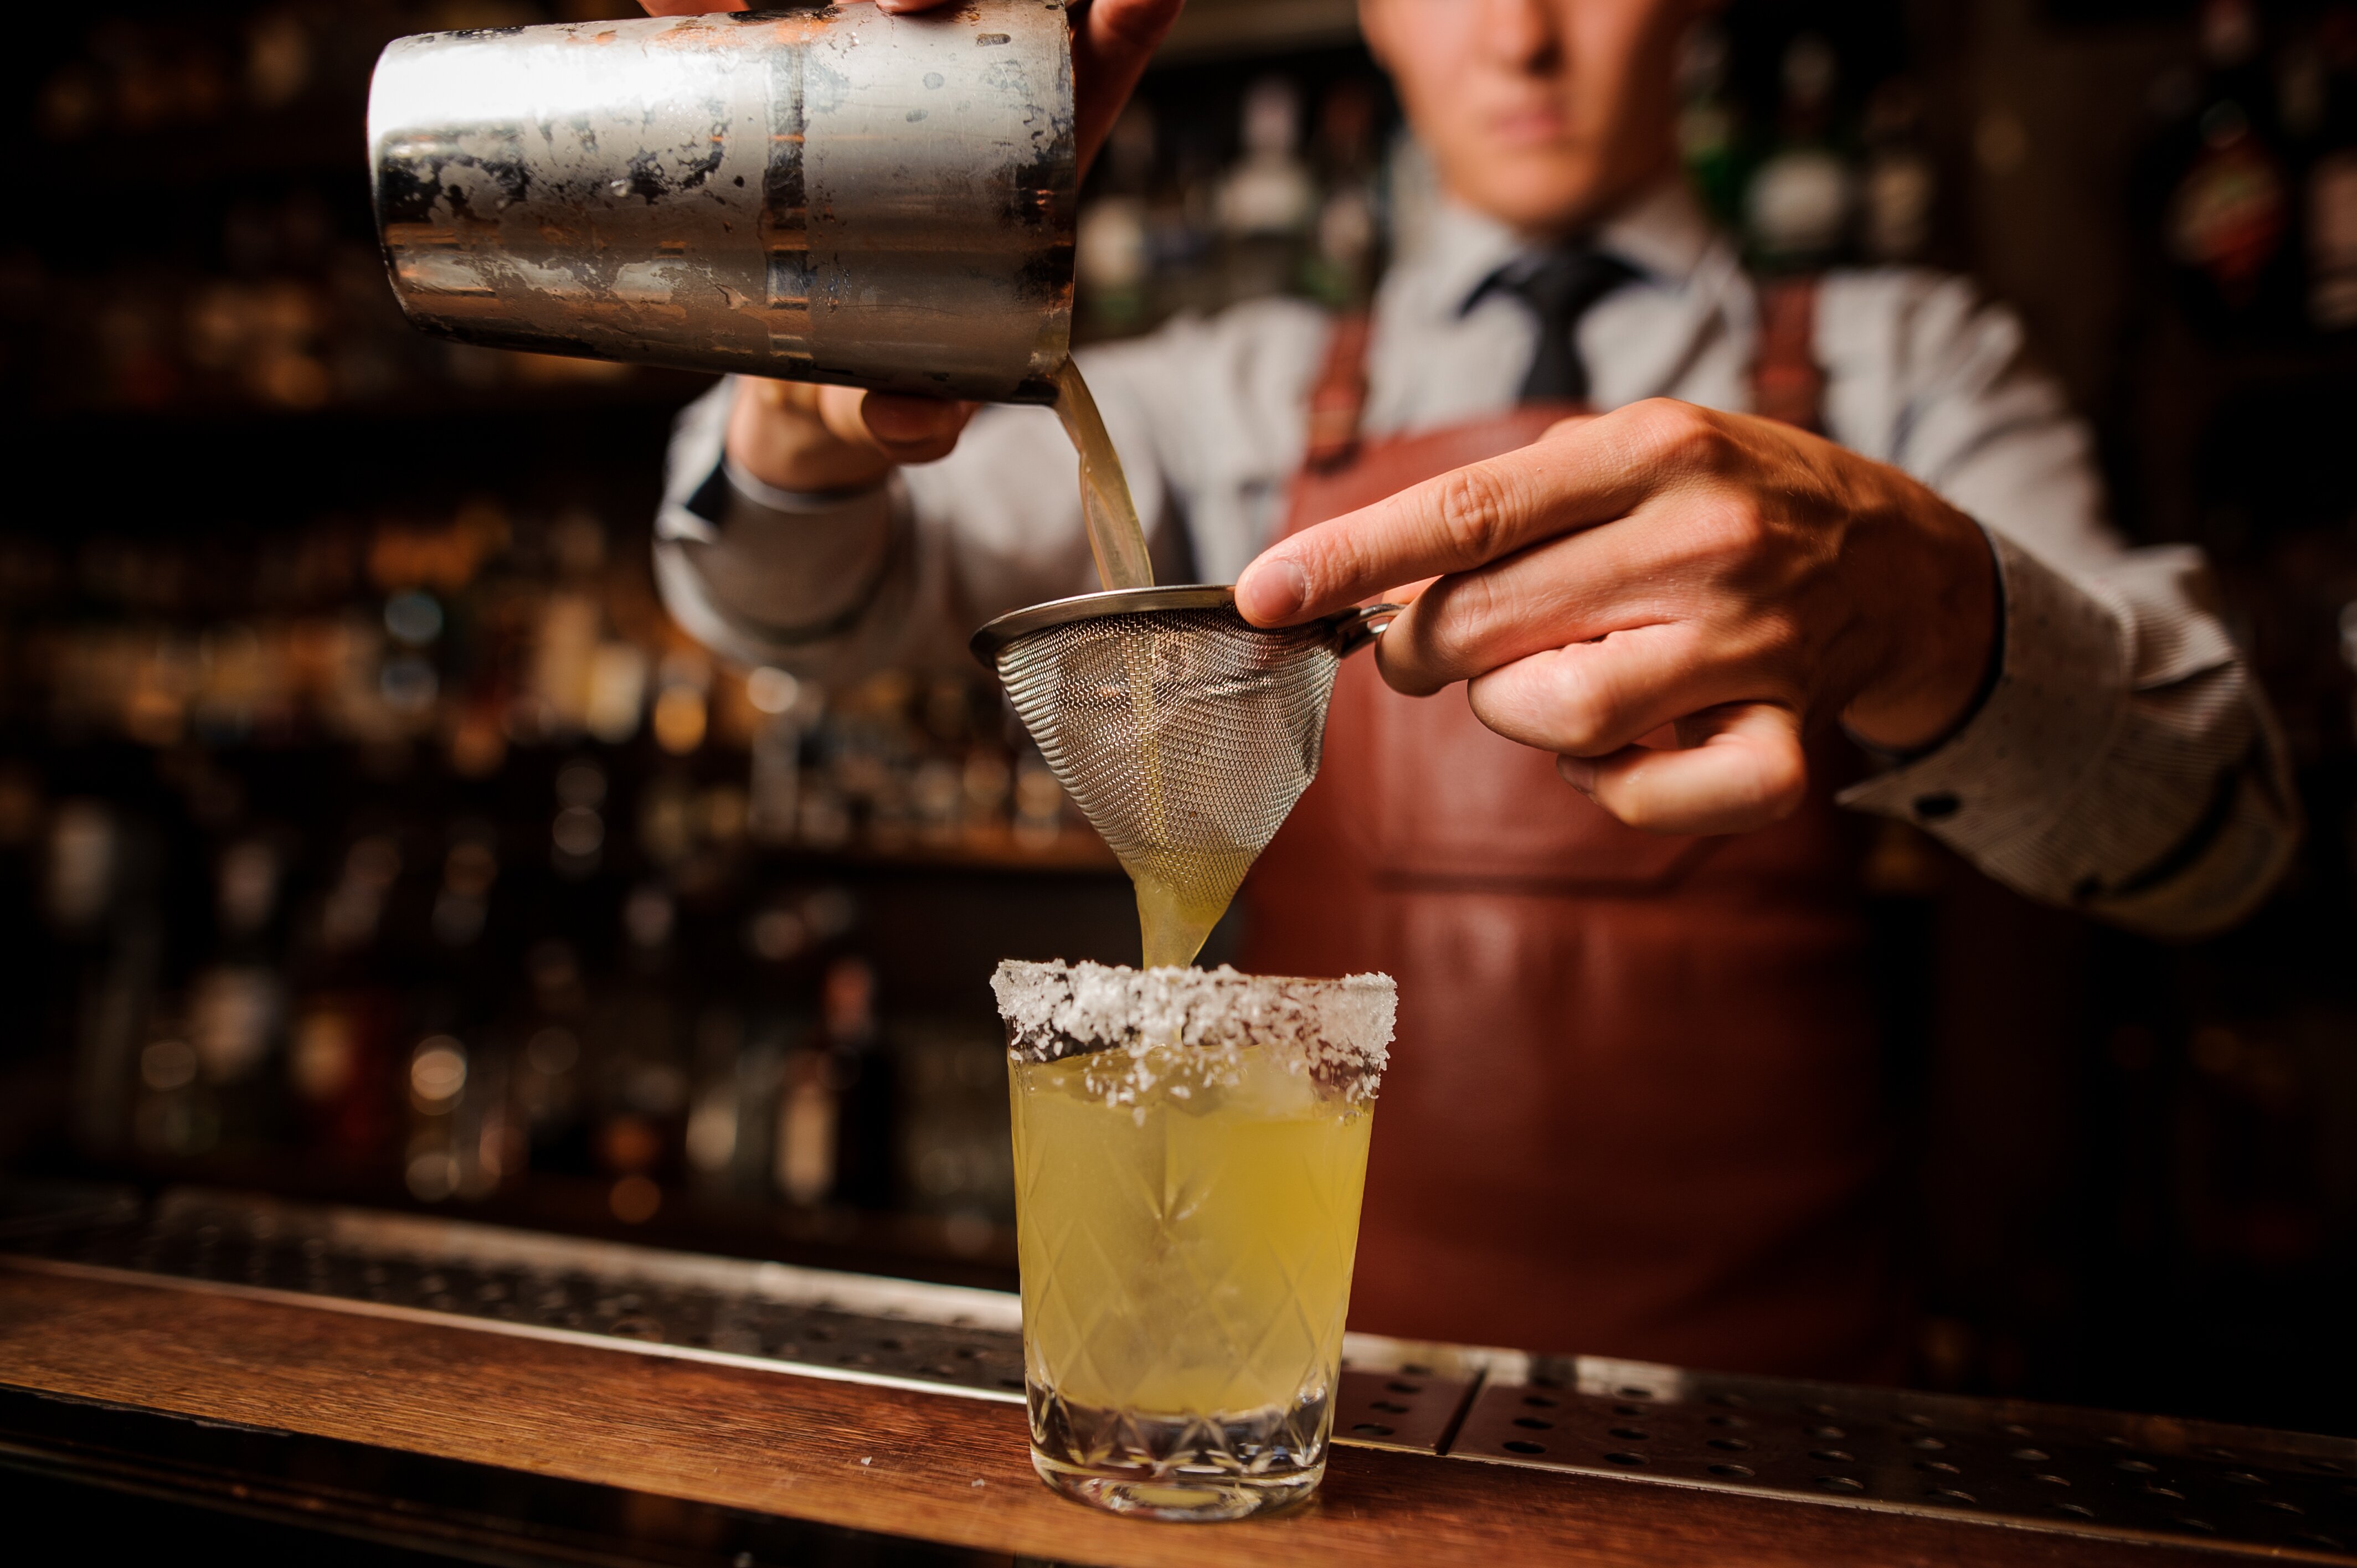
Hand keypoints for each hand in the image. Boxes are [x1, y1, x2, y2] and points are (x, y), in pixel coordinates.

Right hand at [643, 0, 1182, 487]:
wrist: (787, 386)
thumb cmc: (879, 385)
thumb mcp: (899, 415)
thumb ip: (914, 423)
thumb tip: (911, 417)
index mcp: (1022, 165)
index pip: (1091, 72)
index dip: (1120, 20)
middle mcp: (957, 90)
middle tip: (897, 2)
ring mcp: (868, 67)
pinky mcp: (784, 64)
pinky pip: (765, 6)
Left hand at [1233, 400, 1999, 836]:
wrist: (1904, 561)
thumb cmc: (1731, 501)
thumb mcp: (1633, 453)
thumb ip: (1511, 510)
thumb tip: (1373, 593)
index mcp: (1651, 449)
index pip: (1467, 509)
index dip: (1349, 556)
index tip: (1261, 590)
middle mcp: (1704, 539)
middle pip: (1484, 625)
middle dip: (1425, 649)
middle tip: (1437, 643)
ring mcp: (1753, 643)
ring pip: (1551, 715)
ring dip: (1517, 713)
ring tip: (1558, 674)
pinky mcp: (1790, 735)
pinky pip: (1650, 797)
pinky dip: (1610, 789)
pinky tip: (1622, 745)